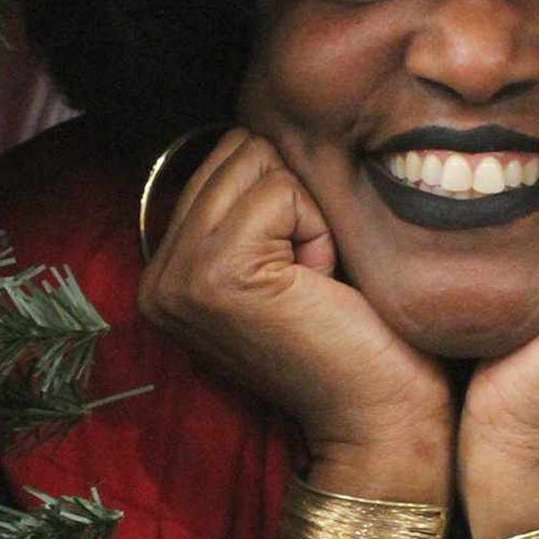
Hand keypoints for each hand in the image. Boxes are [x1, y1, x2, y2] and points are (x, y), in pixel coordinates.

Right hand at [137, 129, 451, 496]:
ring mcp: (178, 276)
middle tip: (312, 278)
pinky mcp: (215, 274)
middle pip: (240, 150)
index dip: (288, 198)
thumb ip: (253, 202)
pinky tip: (320, 286)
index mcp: (166, 269)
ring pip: (259, 164)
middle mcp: (156, 275)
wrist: (381, 416)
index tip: (302, 274)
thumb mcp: (287, 256)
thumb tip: (262, 122)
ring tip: (314, 282)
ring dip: (308, 215)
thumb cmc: (355, 334)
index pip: (226, 157)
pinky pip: (281, 191)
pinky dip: (318, 230)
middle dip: (296, 200)